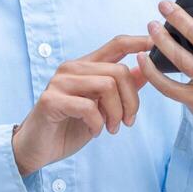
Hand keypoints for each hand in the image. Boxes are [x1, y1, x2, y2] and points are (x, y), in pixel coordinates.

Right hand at [12, 34, 149, 176]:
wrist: (36, 149)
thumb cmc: (70, 126)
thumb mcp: (102, 107)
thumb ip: (121, 88)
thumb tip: (145, 70)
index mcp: (87, 66)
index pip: (117, 44)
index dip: (139, 42)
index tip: (155, 44)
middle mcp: (73, 68)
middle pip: (119, 71)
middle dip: (131, 101)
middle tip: (127, 122)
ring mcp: (60, 82)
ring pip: (107, 86)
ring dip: (116, 113)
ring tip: (111, 128)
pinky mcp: (51, 100)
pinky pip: (88, 106)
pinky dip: (98, 123)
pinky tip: (94, 131)